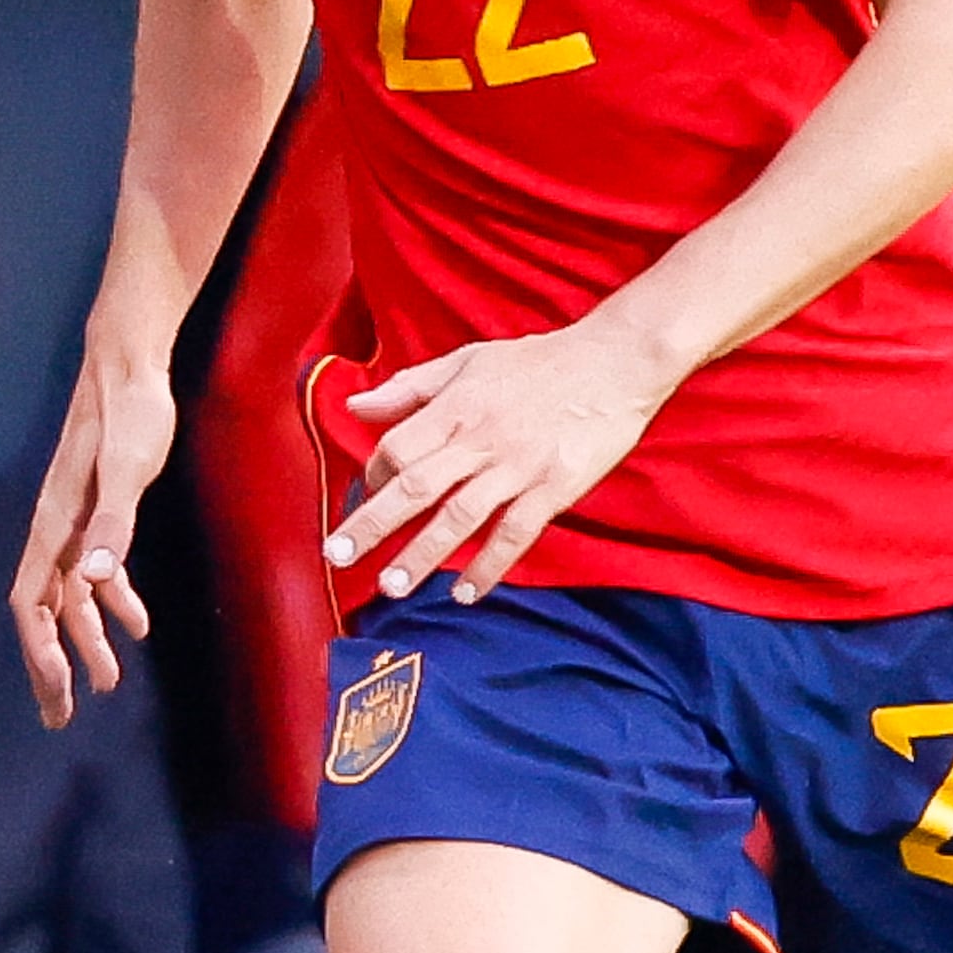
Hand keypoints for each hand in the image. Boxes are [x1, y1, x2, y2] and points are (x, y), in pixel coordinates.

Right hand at [11, 330, 178, 726]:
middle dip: (50, 666)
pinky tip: (138, 626)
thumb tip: (93, 578)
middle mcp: (57, 529)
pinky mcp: (99, 512)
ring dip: (85, 641)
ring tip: (106, 683)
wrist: (129, 364)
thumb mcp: (128, 466)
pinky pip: (96, 571)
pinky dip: (113, 602)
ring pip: (70, 597)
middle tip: (62, 717)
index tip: (57, 692)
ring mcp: (76, 523)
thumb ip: (113, 523)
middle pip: (42, 613)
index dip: (39, 651)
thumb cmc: (128, 410)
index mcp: (56, 523)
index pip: (31, 602)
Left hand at [323, 322, 676, 607]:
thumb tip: (356, 405)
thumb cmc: (539, 361)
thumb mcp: (468, 360)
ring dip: (422, 554)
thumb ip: (410, 387)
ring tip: (393, 585)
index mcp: (456, 406)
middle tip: (338, 557)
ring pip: (459, 516)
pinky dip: (488, 565)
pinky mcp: (554, 487)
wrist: (614, 362)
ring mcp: (518, 466)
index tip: (369, 495)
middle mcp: (480, 439)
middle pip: (415, 487)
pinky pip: (514, 533)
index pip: (398, 448)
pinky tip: (466, 591)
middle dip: (372, 524)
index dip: (375, 476)